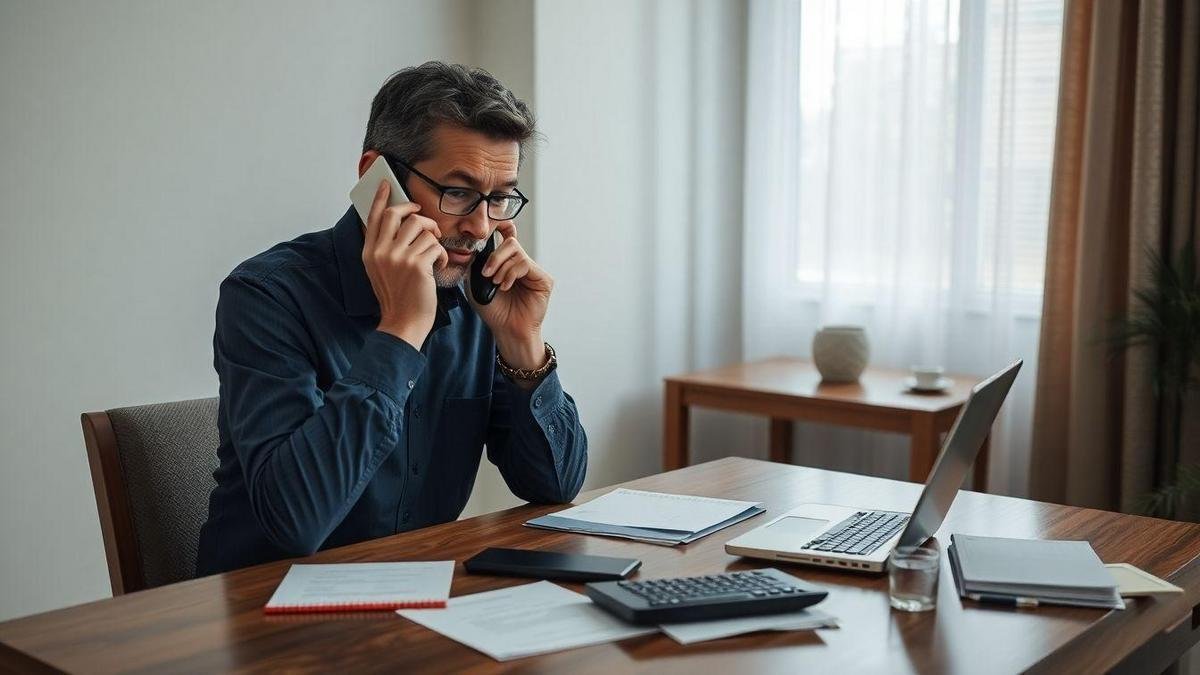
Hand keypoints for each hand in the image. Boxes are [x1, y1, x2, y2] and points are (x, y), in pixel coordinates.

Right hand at [362, 180, 448, 348]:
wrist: (402, 323)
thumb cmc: (397, 297)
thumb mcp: (380, 271)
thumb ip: (384, 248)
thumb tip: (398, 223)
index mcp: (369, 252)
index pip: (373, 217)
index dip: (381, 198)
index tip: (387, 184)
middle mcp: (381, 251)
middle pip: (398, 214)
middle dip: (417, 213)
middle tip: (427, 222)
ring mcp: (398, 257)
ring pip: (422, 227)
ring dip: (434, 237)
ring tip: (434, 252)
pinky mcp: (417, 265)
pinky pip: (436, 245)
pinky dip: (441, 255)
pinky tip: (438, 267)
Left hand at [470, 221, 552, 369]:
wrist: (506, 330)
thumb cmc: (493, 310)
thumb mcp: (476, 284)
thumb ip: (476, 264)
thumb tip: (477, 247)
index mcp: (507, 264)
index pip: (508, 238)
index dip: (502, 228)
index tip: (493, 227)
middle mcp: (522, 265)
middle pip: (510, 243)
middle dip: (495, 256)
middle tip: (487, 273)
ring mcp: (533, 271)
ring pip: (517, 252)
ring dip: (501, 267)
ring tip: (497, 283)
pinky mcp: (543, 279)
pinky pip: (525, 263)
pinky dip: (511, 273)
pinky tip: (506, 286)